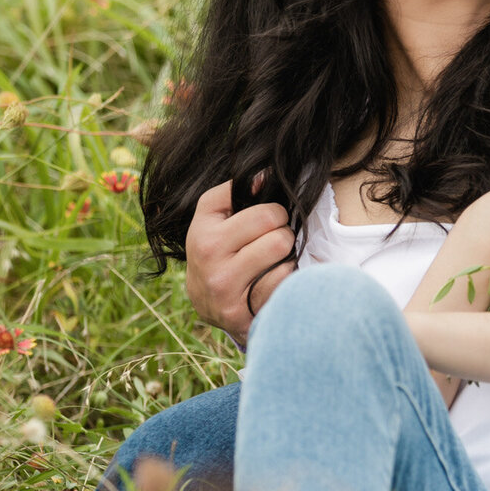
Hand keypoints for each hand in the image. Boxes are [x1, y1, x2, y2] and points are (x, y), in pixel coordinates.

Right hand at [185, 179, 294, 344]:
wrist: (205, 303)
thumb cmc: (215, 251)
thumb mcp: (212, 218)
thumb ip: (233, 191)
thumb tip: (265, 176)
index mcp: (203, 232)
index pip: (264, 212)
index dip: (274, 212)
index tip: (268, 218)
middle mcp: (210, 260)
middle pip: (278, 234)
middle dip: (282, 233)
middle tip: (273, 239)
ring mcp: (224, 289)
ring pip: (283, 259)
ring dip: (286, 258)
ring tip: (271, 260)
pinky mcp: (239, 314)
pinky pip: (282, 286)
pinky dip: (284, 281)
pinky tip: (270, 281)